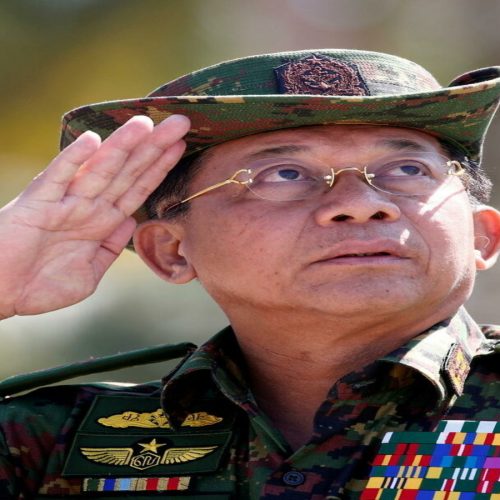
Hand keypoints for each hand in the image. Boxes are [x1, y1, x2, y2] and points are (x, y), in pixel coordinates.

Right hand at [0, 114, 190, 317]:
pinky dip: (74, 159)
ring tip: (147, 124)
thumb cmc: (40, 285)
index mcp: (101, 222)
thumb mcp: (89, 272)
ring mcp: (64, 202)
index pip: (137, 188)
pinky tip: (93, 140)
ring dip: (123, 146)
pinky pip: (58, 177)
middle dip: (154, 148)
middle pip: (127, 172)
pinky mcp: (37, 203)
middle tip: (181, 123)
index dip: (159, 167)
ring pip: (100, 169)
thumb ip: (111, 248)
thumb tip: (131, 222)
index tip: (181, 147)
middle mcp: (87, 207)